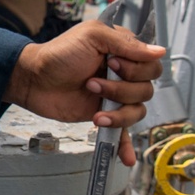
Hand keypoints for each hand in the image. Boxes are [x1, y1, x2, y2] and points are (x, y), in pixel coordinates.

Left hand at [4, 21, 164, 165]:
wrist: (34, 79)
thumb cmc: (59, 54)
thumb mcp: (93, 36)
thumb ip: (126, 44)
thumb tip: (160, 51)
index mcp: (124, 52)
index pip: (151, 65)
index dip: (136, 68)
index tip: (111, 64)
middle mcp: (123, 75)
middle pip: (146, 90)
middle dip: (121, 89)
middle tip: (93, 82)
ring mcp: (115, 97)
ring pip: (137, 111)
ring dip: (117, 111)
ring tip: (93, 103)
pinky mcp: (105, 115)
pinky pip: (123, 133)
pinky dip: (126, 146)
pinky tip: (126, 158)